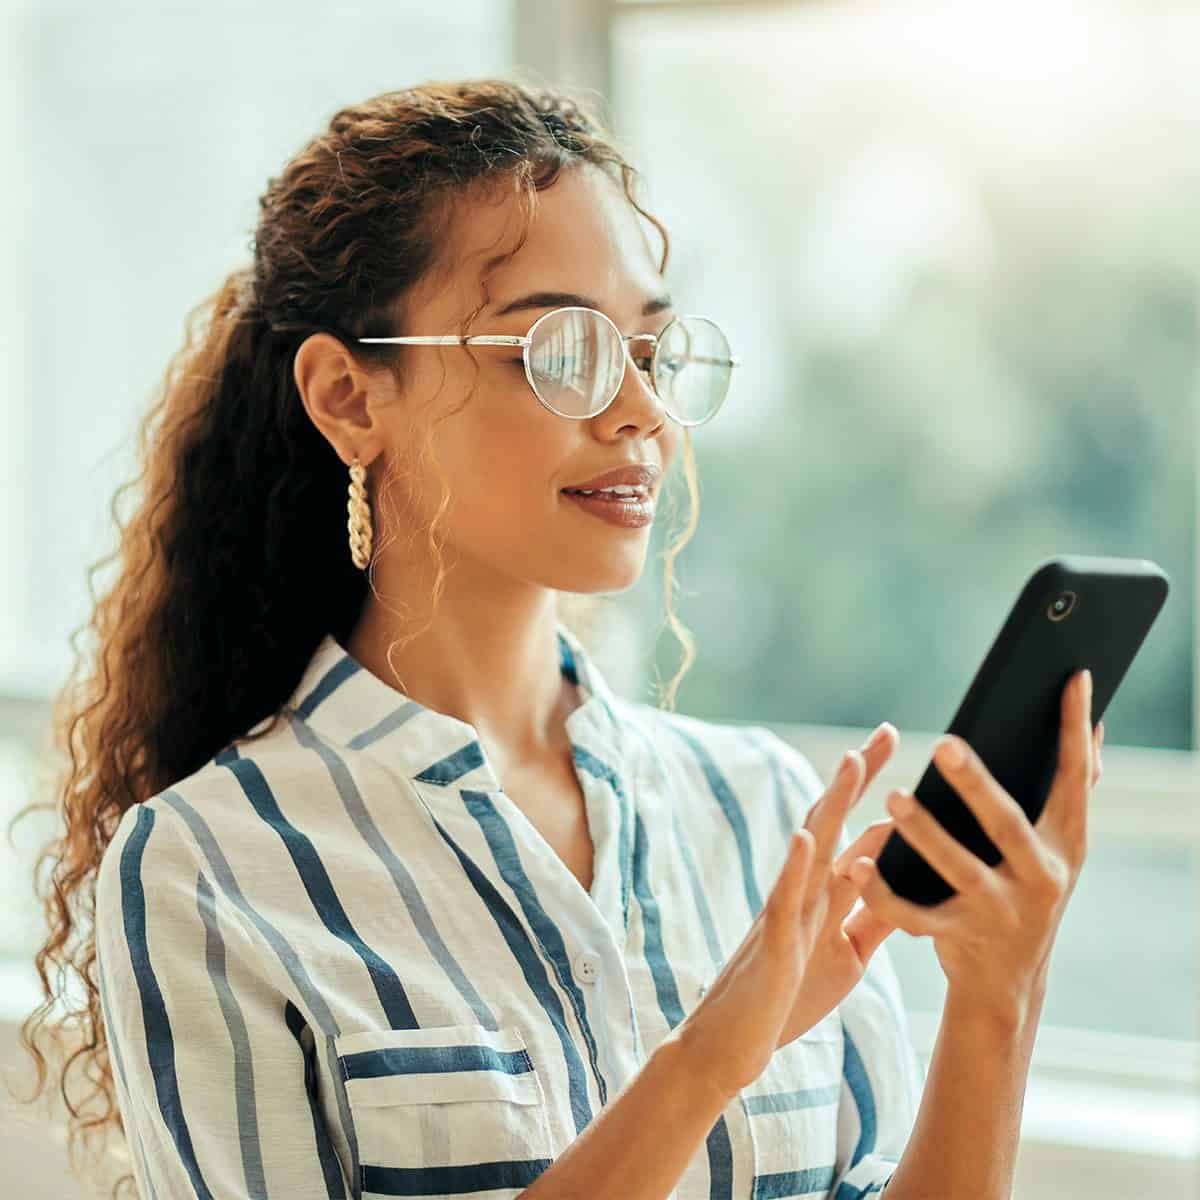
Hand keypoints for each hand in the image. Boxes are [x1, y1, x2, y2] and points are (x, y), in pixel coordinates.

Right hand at [775, 722, 908, 1044]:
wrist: (728, 1047)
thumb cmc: (783, 998)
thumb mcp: (845, 954)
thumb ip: (873, 915)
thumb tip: (906, 878)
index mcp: (821, 896)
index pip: (853, 832)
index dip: (874, 791)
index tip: (893, 744)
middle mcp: (803, 894)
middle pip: (832, 823)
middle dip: (857, 778)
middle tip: (884, 731)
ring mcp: (785, 915)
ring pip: (811, 851)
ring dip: (830, 806)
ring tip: (851, 762)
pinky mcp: (774, 948)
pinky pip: (784, 903)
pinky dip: (796, 868)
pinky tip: (808, 838)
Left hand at [846, 669, 1103, 1024]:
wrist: (1007, 984)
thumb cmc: (1026, 888)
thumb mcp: (1057, 846)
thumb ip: (1072, 787)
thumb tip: (1094, 721)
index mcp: (1067, 844)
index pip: (1074, 778)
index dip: (1073, 729)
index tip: (1070, 677)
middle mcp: (1041, 878)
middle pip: (1007, 825)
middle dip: (977, 784)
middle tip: (943, 742)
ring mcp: (1001, 913)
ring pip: (959, 869)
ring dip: (925, 832)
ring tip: (893, 796)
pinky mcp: (959, 939)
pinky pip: (914, 915)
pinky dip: (883, 892)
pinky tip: (855, 863)